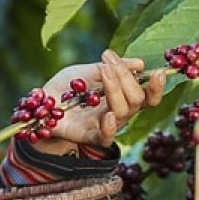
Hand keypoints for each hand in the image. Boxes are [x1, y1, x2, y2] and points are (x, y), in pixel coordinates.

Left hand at [37, 49, 165, 151]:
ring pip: (123, 112)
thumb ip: (113, 67)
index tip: (158, 72)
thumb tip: (140, 63)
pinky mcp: (89, 136)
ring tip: (105, 72)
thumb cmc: (68, 86)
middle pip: (136, 100)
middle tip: (110, 62)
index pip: (147, 96)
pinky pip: (105, 137)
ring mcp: (104, 125)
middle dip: (126, 78)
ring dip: (116, 89)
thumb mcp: (90, 70)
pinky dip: (109, 127)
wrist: (40, 102)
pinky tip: (107, 115)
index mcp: (122, 97)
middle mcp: (118, 113)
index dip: (156, 87)